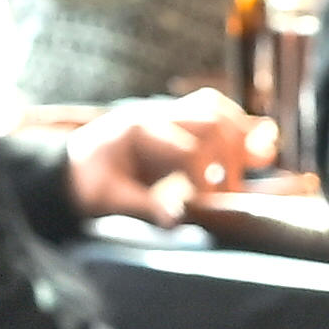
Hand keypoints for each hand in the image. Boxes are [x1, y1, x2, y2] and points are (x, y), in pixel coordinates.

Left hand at [67, 100, 278, 223]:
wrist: (74, 167)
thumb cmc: (89, 184)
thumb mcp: (108, 200)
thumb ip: (144, 207)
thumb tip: (178, 219)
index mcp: (137, 130)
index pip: (190, 150)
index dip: (206, 182)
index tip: (209, 207)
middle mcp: (157, 114)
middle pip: (211, 119)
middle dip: (230, 157)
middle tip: (231, 192)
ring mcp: (169, 114)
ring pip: (216, 108)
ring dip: (241, 135)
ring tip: (255, 164)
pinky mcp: (180, 122)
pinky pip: (217, 112)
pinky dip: (238, 129)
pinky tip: (251, 152)